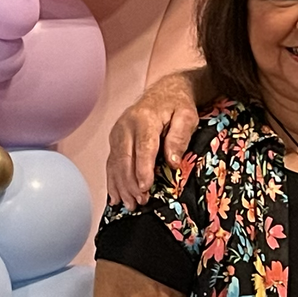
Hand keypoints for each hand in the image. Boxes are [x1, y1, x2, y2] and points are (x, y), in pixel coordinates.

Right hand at [104, 72, 199, 207]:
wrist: (165, 91)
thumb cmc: (178, 105)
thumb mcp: (186, 117)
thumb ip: (179, 137)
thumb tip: (172, 162)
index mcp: (144, 119)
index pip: (143, 148)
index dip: (142, 170)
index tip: (145, 188)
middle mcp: (126, 125)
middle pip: (125, 159)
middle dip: (130, 183)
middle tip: (139, 202)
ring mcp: (117, 133)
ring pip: (115, 163)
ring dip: (121, 186)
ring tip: (129, 205)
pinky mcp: (115, 139)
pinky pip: (111, 162)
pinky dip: (113, 181)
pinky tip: (115, 197)